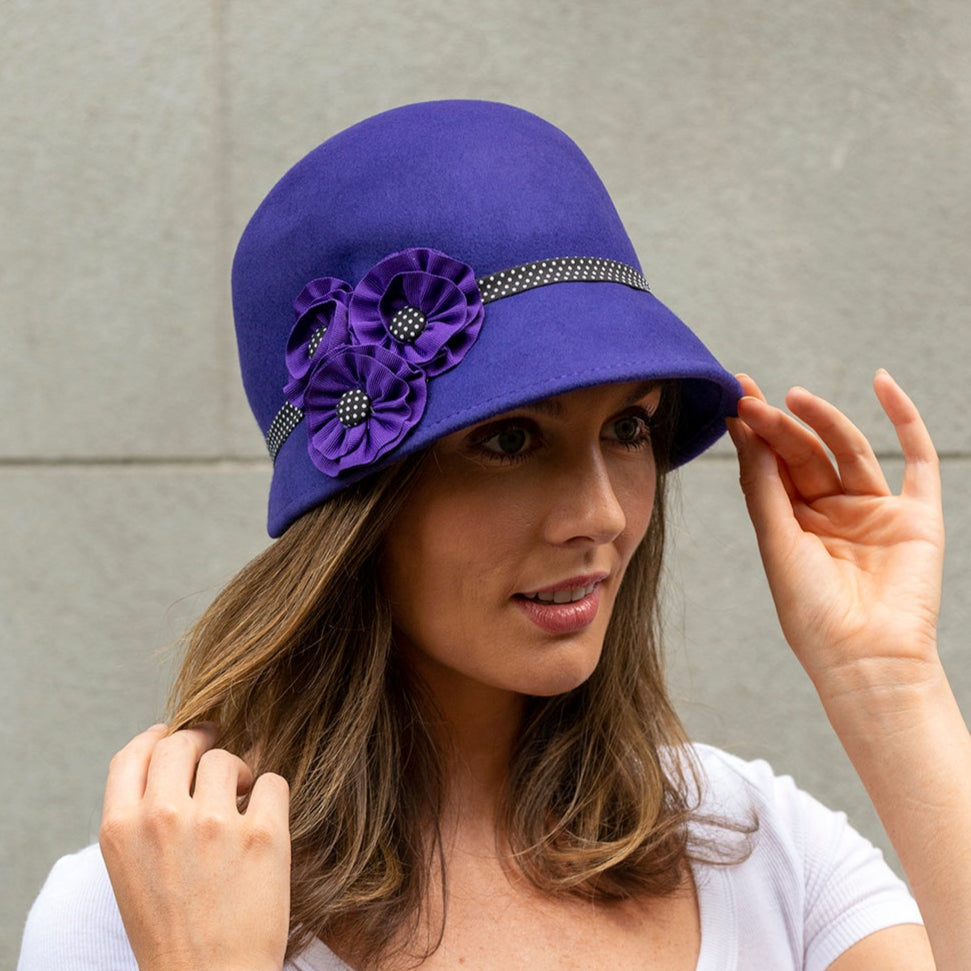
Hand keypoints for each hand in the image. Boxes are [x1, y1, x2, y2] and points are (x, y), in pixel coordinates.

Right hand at [99, 724, 290, 970]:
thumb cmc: (171, 932)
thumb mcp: (132, 872)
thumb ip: (144, 818)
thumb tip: (177, 762)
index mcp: (120, 829)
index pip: (133, 754)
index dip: (157, 737)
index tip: (173, 734)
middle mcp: (162, 817)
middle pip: (182, 742)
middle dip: (202, 741)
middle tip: (217, 752)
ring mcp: (214, 823)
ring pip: (228, 757)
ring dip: (239, 771)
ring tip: (241, 799)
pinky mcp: (263, 834)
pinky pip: (273, 781)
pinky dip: (271, 795)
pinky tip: (266, 818)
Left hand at [727, 371, 944, 702]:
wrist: (864, 658)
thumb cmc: (811, 612)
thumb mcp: (776, 541)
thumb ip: (764, 486)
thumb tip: (745, 431)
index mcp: (794, 524)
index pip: (773, 466)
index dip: (756, 432)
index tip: (736, 396)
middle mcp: (833, 513)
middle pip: (806, 455)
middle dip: (779, 426)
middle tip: (753, 399)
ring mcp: (875, 512)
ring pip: (849, 451)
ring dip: (823, 419)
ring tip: (793, 397)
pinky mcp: (917, 515)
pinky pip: (916, 457)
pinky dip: (903, 417)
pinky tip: (881, 382)